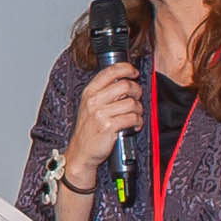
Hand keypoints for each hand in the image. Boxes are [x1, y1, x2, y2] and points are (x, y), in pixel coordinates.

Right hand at [64, 61, 143, 187]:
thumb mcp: (90, 106)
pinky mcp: (109, 126)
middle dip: (137, 91)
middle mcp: (93, 101)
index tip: (134, 73)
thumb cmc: (88, 130)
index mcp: (89, 92)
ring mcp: (100, 114)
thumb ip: (104, 92)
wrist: (81, 152)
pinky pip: (132, 118)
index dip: (126, 69)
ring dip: (139, 110)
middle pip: (125, 85)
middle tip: (137, 98)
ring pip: (132, 103)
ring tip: (135, 115)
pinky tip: (134, 125)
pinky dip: (138, 121)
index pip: (110, 71)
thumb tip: (126, 81)